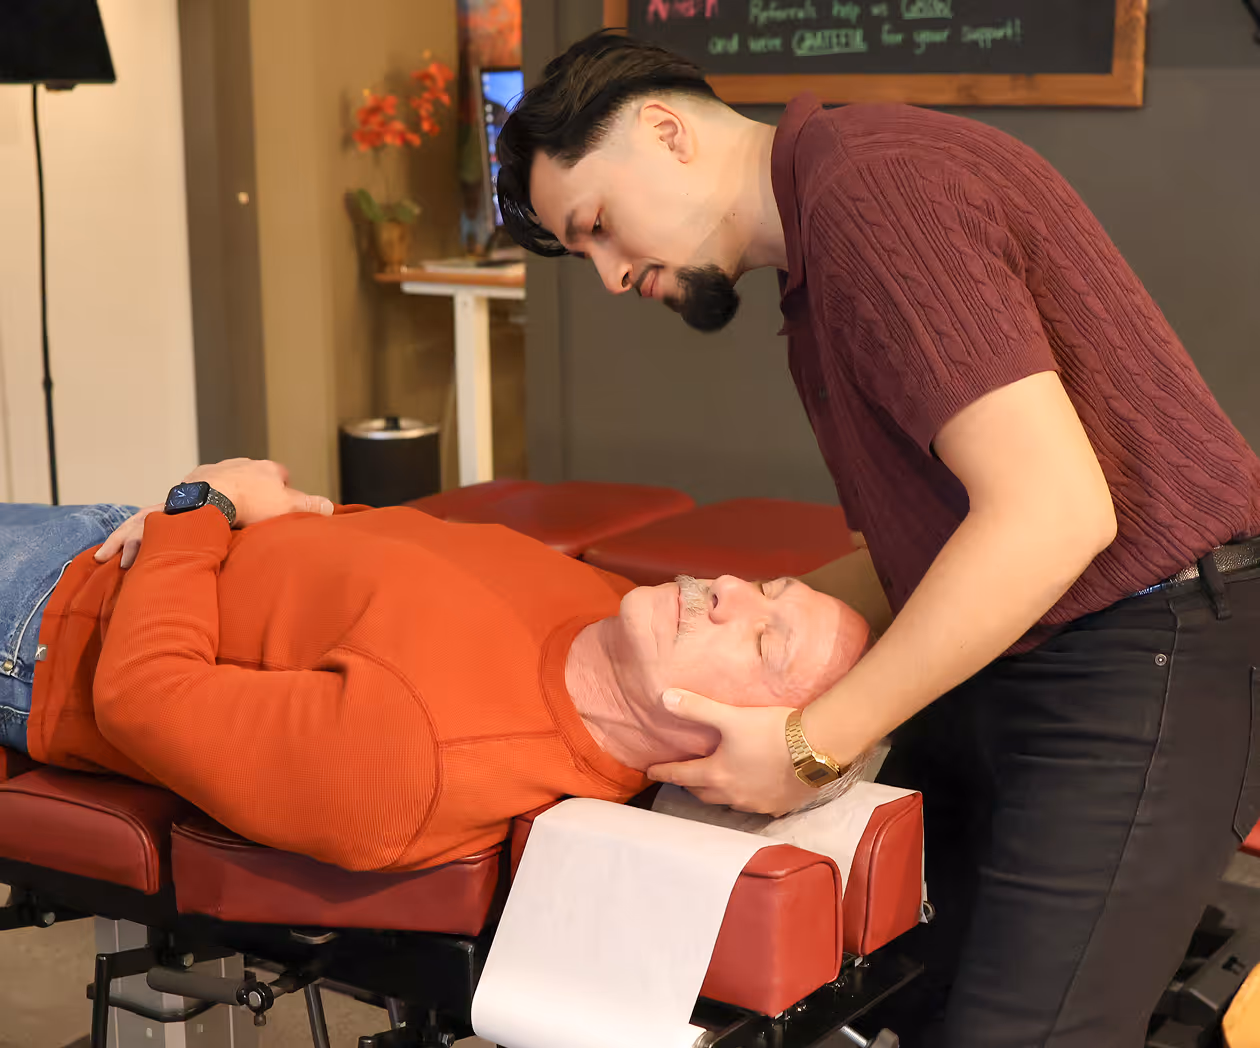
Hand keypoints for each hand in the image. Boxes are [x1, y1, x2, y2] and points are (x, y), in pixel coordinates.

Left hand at [94, 459, 333, 568]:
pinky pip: (145, 522)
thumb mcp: (291, 507)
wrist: (219, 498)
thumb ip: (311, 507)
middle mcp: (220, 471)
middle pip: (219, 484)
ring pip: (172, 507)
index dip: (276, 485)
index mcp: (253, 469)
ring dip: (148, 531)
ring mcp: (193, 484)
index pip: (269, 473)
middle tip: (210, 522)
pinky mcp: (170, 502)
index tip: (275, 499)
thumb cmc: (258, 504)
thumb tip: (331, 508)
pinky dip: (131, 538)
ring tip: (127, 554)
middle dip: (215, 503)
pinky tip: (115, 554)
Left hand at [183, 458, 333, 527]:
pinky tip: (213, 510)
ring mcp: (221, 467)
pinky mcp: (200, 476)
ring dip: (233, 492)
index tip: (280, 505)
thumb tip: (331, 506)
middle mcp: (245, 463)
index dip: (284, 490)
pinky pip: (210, 485)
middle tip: (256, 512)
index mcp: (269, 468)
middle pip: (256, 476)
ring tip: (233, 514)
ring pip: (232, 479)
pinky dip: (213, 495)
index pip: (283, 475)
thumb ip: (309, 506)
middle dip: (256, 490)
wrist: (210, 499)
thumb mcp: (288, 507)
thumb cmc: (250, 504)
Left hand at [645, 690, 815, 814]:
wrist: (818, 748)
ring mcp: (757, 804)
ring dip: (717, 793)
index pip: (681, 775)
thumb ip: (697, 708)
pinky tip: (751, 790)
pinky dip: (745, 797)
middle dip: (689, 785)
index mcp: (717, 774)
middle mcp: (733, 795)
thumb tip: (664, 698)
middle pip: (702, 793)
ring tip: (715, 782)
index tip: (651, 772)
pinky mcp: (779, 806)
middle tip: (683, 776)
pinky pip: (754, 806)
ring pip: (728, 802)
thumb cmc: (771, 731)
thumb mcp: (731, 716)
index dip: (664, 772)